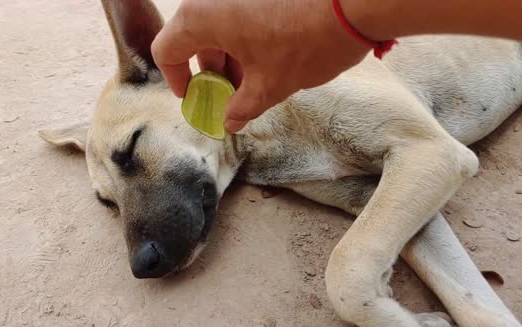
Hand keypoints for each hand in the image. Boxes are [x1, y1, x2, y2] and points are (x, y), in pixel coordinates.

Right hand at [151, 0, 368, 131]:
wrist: (354, 4)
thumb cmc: (306, 43)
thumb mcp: (269, 85)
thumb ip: (241, 106)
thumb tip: (231, 120)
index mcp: (200, 18)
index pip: (166, 51)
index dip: (176, 79)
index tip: (195, 97)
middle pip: (193, 37)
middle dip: (211, 71)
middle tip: (231, 95)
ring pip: (218, 24)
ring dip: (229, 55)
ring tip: (255, 81)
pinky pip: (239, 12)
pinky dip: (245, 37)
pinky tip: (268, 57)